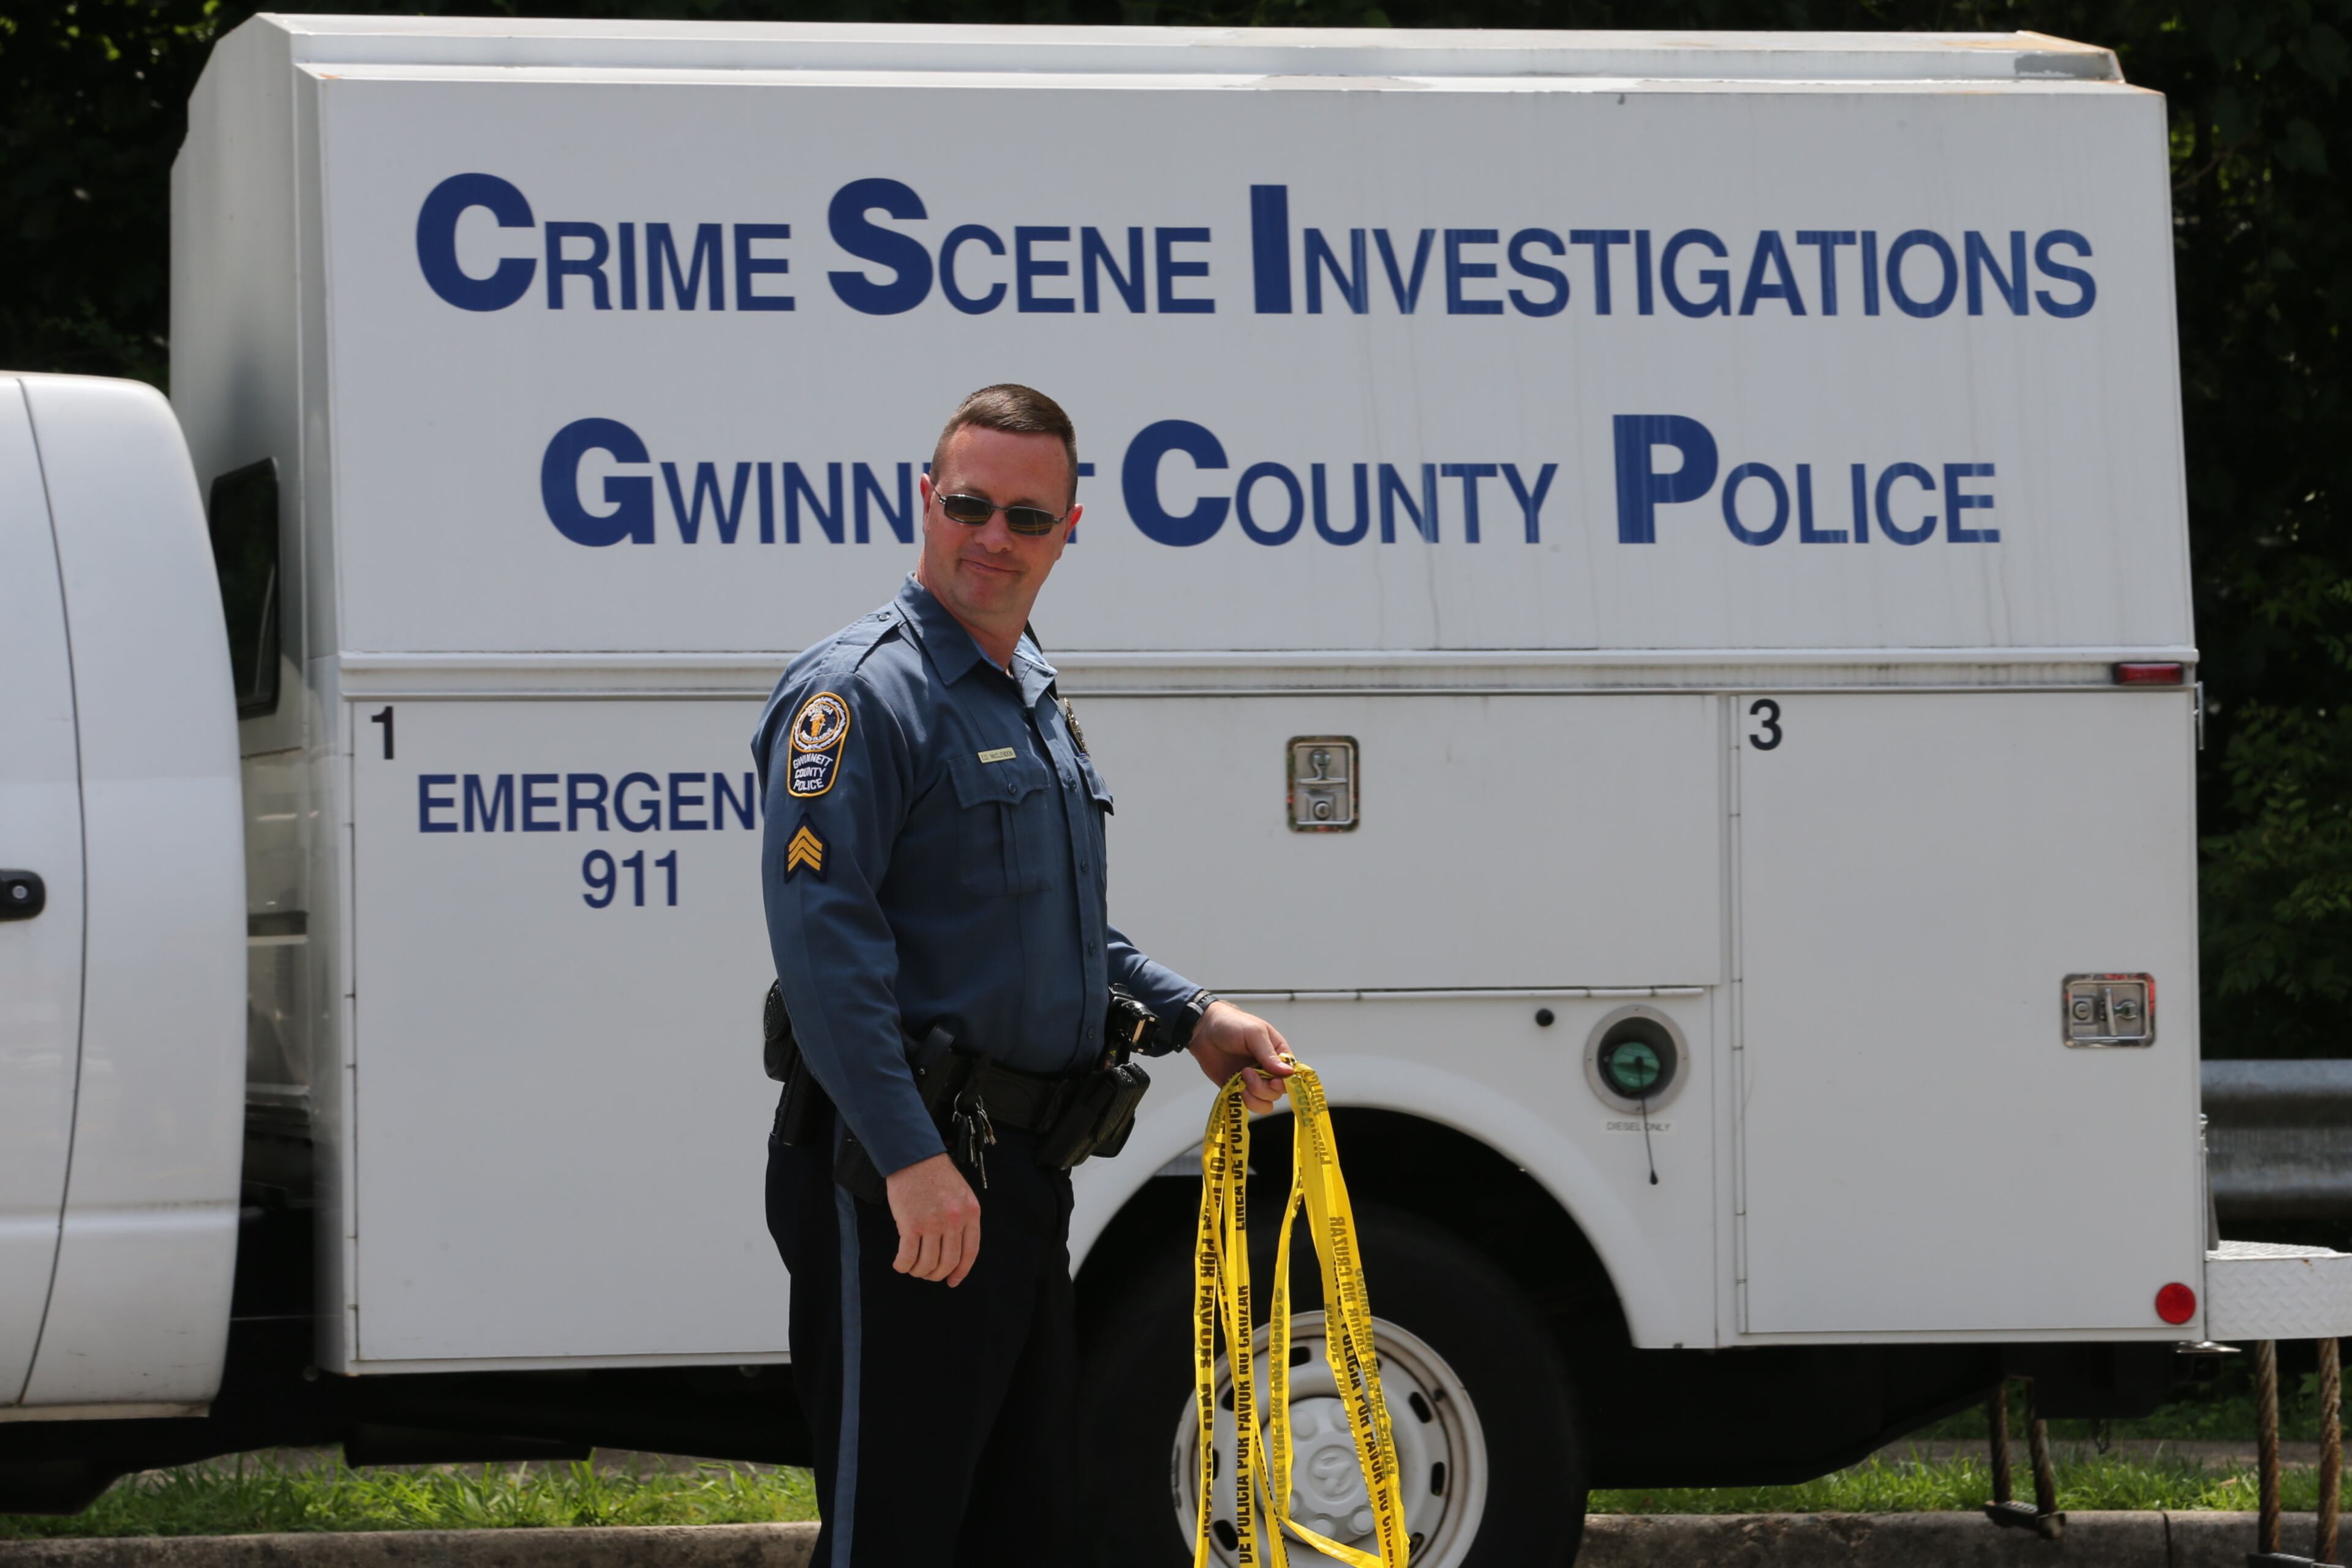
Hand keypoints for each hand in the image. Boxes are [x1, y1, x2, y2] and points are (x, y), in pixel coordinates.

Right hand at [883, 1152, 981, 1286]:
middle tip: (927, 1274)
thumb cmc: (934, 1175)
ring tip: (912, 1268)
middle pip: (948, 1261)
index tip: (952, 1281)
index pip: (970, 1252)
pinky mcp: (911, 1224)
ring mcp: (933, 1223)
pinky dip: (903, 1265)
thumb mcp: (960, 1194)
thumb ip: (961, 1219)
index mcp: (970, 1212)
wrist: (913, 1157)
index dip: (961, 1271)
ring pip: (928, 1263)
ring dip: (919, 1271)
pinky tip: (900, 1264)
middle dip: (937, 1274)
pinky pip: (908, 1257)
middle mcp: (955, 1220)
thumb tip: (953, 1250)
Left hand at [1187, 1001, 1294, 1113]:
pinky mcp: (1238, 1089)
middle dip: (1263, 1088)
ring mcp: (1254, 1081)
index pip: (1291, 1075)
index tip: (1273, 1081)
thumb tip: (1288, 1073)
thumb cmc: (1231, 1024)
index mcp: (1277, 1053)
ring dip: (1254, 1096)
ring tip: (1240, 1079)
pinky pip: (1248, 1105)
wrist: (1203, 1030)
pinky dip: (1244, 1101)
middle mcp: (1268, 1070)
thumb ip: (1269, 1054)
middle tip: (1247, 1072)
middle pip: (1278, 1092)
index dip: (1285, 1082)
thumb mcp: (1254, 1033)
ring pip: (1265, 1103)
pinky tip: (1235, 1087)